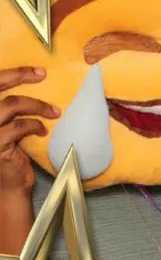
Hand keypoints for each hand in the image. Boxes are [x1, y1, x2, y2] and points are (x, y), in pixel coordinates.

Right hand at [0, 67, 59, 254]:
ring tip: (53, 112)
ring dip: (36, 106)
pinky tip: (43, 130)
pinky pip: (19, 126)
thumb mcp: (9, 128)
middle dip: (20, 76)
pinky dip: (35, 125)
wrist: (8, 188)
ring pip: (11, 105)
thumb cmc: (10, 156)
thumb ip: (12, 112)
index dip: (13, 74)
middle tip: (42, 76)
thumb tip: (35, 88)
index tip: (36, 71)